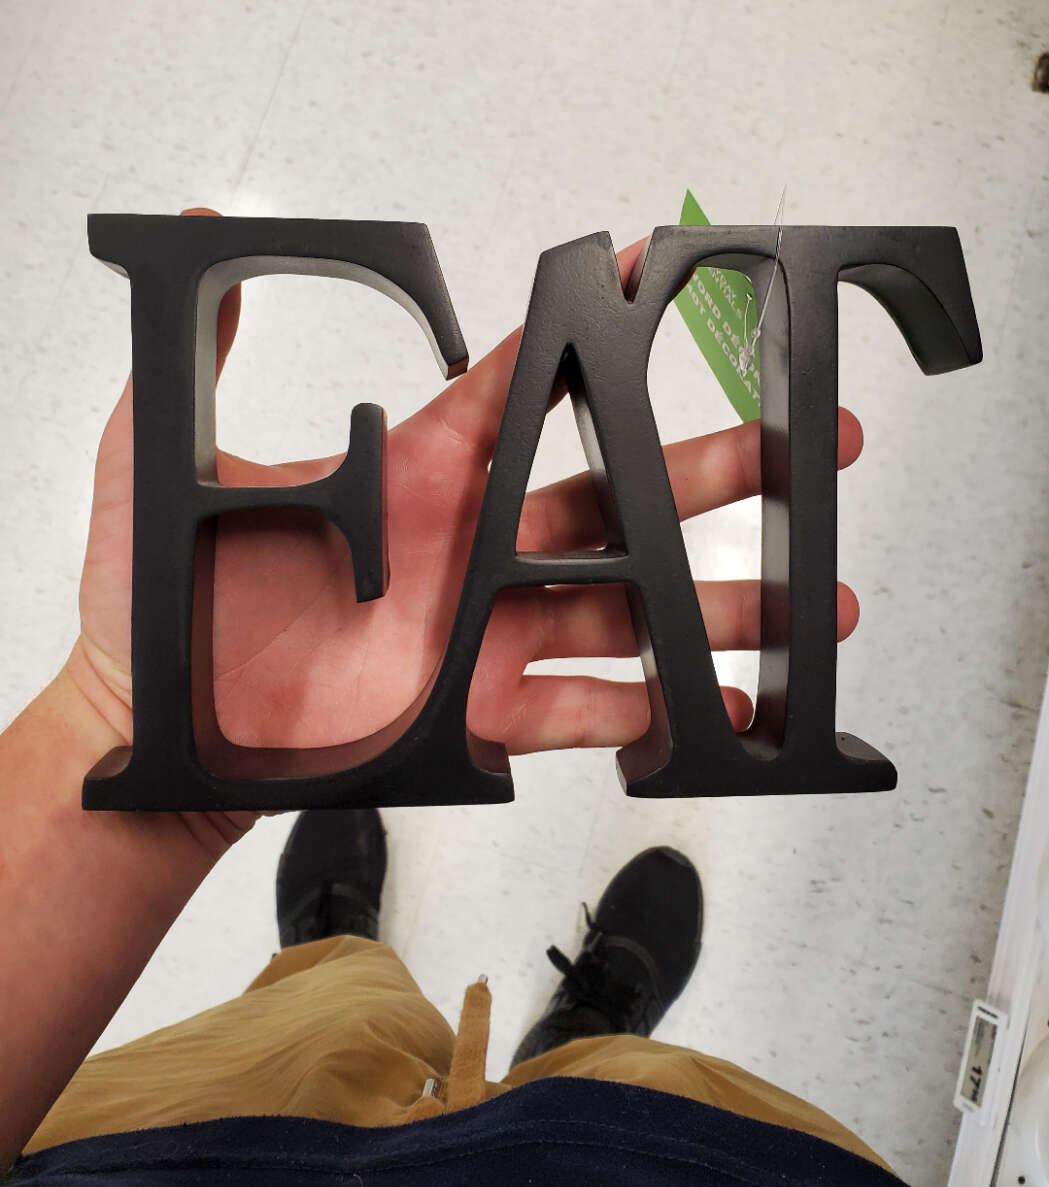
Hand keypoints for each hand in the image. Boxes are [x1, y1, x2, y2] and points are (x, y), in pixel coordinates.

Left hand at [71, 210, 861, 817]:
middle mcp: (477, 549)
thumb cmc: (168, 604)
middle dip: (709, 475)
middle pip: (617, 498)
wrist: (171, 729)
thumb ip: (203, 360)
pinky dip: (658, 710)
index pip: (528, 386)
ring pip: (628, 610)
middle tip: (793, 454)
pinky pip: (590, 708)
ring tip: (801, 607)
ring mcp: (489, 633)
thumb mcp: (169, 465)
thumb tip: (206, 240)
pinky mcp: (486, 711)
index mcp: (426, 474)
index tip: (655, 284)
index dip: (595, 336)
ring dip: (716, 609)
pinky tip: (722, 706)